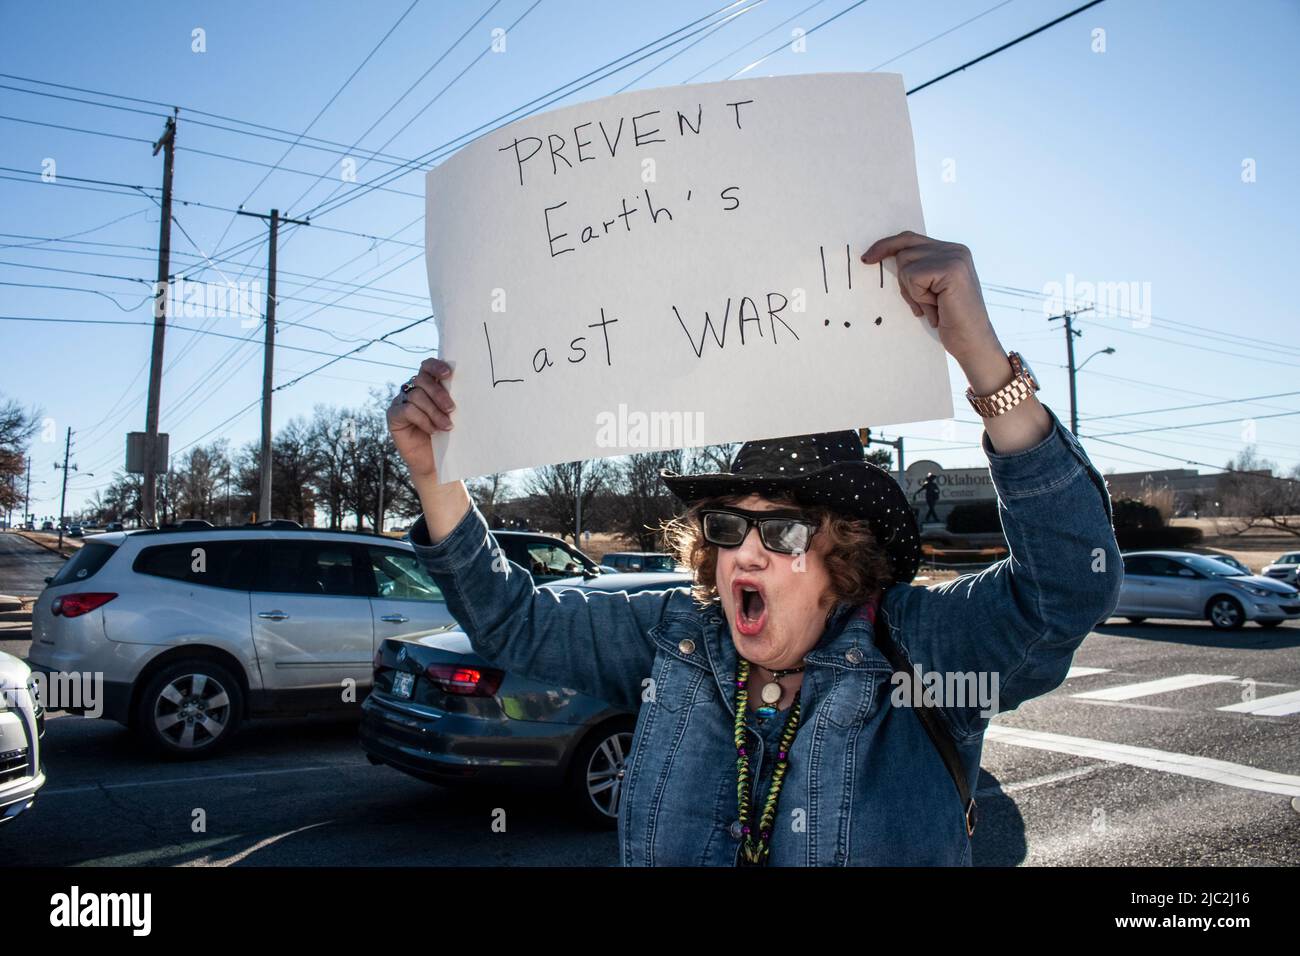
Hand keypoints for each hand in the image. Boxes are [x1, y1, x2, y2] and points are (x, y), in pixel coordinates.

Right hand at [386, 356, 455, 482]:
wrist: (434, 462)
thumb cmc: (446, 436)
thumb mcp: (451, 415)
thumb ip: (451, 399)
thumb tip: (467, 386)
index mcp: (427, 385)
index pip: (427, 366)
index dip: (436, 366)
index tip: (448, 374)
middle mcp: (411, 390)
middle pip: (422, 380)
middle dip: (439, 394)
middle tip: (452, 409)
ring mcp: (400, 402)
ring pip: (417, 396)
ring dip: (434, 411)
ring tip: (447, 426)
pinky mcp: (393, 415)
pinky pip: (408, 410)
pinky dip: (423, 420)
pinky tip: (432, 430)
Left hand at [861, 231, 1002, 364]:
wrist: (971, 341)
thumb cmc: (948, 319)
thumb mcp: (929, 289)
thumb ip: (916, 269)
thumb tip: (882, 255)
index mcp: (951, 251)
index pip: (910, 239)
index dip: (886, 246)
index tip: (867, 259)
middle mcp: (955, 250)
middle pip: (904, 251)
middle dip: (904, 281)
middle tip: (924, 304)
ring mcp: (955, 258)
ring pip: (906, 264)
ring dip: (913, 291)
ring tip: (934, 306)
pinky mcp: (951, 269)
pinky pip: (913, 276)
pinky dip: (919, 296)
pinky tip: (937, 306)